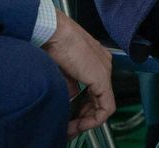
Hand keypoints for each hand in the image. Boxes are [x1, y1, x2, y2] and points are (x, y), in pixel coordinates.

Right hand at [42, 10, 115, 137]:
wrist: (52, 30)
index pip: (95, 91)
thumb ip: (70, 83)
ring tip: (72, 127)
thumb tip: (71, 96)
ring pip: (104, 105)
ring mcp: (104, 70)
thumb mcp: (62, 68)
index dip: (84, 108)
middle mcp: (103, 64)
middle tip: (70, 127)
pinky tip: (81, 124)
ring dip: (87, 119)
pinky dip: (94, 119)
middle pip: (100, 99)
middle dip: (85, 116)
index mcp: (95, 59)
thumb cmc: (52, 41)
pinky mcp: (101, 78)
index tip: (71, 117)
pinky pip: (106, 107)